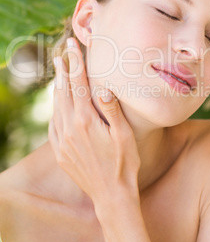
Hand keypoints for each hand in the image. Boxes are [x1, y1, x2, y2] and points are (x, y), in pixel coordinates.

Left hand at [48, 37, 140, 210]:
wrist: (111, 195)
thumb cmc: (124, 163)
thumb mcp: (124, 135)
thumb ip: (112, 110)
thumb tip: (102, 87)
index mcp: (86, 121)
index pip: (79, 84)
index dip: (76, 62)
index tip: (73, 46)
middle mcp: (69, 128)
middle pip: (64, 92)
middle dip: (63, 70)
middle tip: (61, 54)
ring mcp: (62, 141)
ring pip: (56, 107)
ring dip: (58, 88)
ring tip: (59, 74)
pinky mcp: (60, 152)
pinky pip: (53, 124)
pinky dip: (55, 109)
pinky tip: (57, 104)